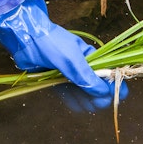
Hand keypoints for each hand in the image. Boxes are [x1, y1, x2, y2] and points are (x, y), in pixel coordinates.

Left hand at [0, 0, 127, 108]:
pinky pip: (69, 94)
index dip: (115, 83)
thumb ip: (86, 75)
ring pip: (83, 92)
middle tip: (99, 103)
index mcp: (91, 56)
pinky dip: (74, 100)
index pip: (109, 72)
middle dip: (100, 95)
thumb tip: (103, 91)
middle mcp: (82, 66)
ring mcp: (69, 74)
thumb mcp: (71, 58)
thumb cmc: (51, 42)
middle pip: (97, 85)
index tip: (118, 95)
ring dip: (87, 100)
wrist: (24, 37)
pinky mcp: (56, 80)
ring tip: (88, 105)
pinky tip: (78, 105)